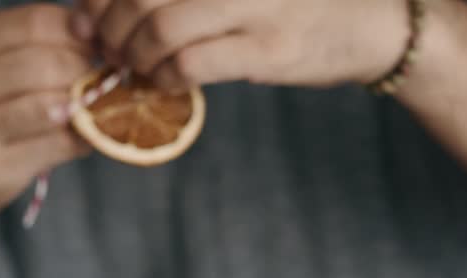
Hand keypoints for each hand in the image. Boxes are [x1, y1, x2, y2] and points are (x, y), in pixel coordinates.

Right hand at [0, 4, 93, 246]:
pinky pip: (57, 146)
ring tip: (83, 109)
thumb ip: (24, 43)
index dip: (78, 33)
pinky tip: (77, 137)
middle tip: (89, 83)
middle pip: (49, 63)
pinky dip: (80, 140)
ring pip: (55, 105)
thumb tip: (89, 26)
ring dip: (81, 107)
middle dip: (82, 71)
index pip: (37, 22)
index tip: (92, 46)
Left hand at [72, 0, 410, 88]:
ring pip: (158, 30)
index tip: (88, 10)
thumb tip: (119, 3)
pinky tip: (162, 82)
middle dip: (106, 26)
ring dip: (130, 56)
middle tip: (101, 46)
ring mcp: (253, 6)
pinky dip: (162, 78)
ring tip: (130, 66)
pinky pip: (190, 65)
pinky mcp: (266, 51)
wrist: (378, 22)